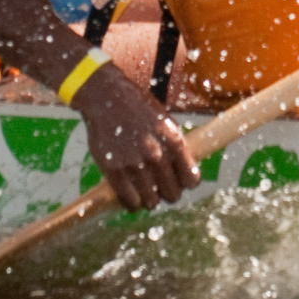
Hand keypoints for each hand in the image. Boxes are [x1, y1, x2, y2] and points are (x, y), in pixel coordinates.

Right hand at [73, 62, 200, 210]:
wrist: (106, 96)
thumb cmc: (137, 108)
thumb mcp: (165, 123)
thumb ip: (175, 148)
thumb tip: (185, 174)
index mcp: (174, 142)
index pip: (191, 181)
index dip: (184, 183)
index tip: (177, 180)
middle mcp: (157, 155)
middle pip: (172, 195)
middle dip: (166, 192)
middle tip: (157, 185)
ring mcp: (134, 163)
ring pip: (151, 202)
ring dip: (149, 199)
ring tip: (143, 190)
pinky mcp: (114, 169)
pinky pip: (130, 201)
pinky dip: (132, 203)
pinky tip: (130, 194)